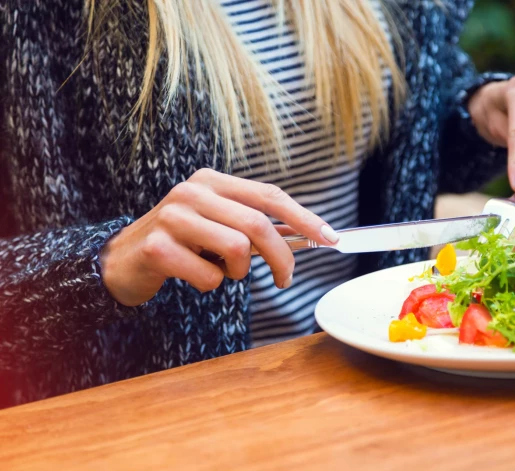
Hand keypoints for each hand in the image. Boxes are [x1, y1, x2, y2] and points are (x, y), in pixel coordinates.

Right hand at [100, 169, 338, 306]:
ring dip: (237, 272)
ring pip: (237, 249)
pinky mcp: (158, 247)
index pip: (269, 195)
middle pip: (258, 224)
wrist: (123, 259)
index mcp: (211, 181)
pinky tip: (193, 276)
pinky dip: (211, 285)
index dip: (304, 217)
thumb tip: (305, 235)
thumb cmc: (181, 242)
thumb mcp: (215, 224)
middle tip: (284, 279)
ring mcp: (173, 217)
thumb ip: (251, 224)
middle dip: (281, 257)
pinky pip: (209, 276)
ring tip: (221, 271)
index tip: (331, 238)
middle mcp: (192, 191)